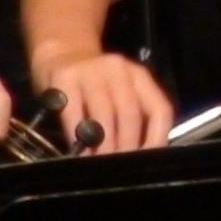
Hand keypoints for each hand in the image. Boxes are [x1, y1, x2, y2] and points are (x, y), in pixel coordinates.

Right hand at [36, 50, 174, 153]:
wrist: (61, 50)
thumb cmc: (94, 81)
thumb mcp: (120, 90)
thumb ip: (133, 115)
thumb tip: (139, 157)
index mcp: (139, 76)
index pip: (159, 109)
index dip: (156, 138)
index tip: (146, 162)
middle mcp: (119, 70)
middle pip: (131, 113)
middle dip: (127, 147)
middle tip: (119, 170)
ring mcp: (91, 72)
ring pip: (104, 114)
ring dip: (104, 146)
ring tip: (99, 165)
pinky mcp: (64, 78)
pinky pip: (74, 112)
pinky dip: (77, 137)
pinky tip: (77, 152)